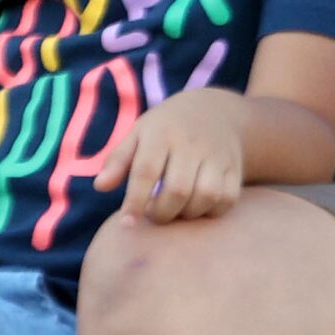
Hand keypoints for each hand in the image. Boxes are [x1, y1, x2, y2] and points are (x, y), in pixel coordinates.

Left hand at [94, 88, 245, 223]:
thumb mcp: (139, 133)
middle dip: (162, 212)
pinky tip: (196, 207)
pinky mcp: (235, 167)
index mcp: (162, 131)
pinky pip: (227, 199)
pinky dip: (211, 212)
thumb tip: (99, 186)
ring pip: (206, 196)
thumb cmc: (166, 128)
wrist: (216, 111)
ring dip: (187, 213)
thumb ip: (118, 160)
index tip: (127, 224)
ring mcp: (217, 154)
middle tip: (153, 213)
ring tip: (175, 210)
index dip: (134, 201)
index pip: (146, 171)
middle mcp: (192, 142)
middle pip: (178, 189)